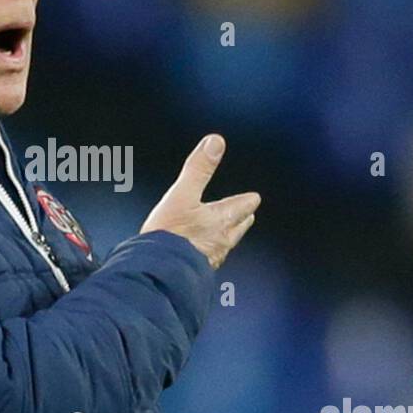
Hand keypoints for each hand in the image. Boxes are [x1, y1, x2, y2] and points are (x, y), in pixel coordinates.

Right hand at [140, 134, 259, 268]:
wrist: (159, 270)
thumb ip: (199, 169)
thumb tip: (216, 142)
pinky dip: (210, 250)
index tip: (253, 198)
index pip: (244, 206)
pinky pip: (210, 258)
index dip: (248, 200)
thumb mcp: (182, 194)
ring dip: (227, 235)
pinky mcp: (198, 271)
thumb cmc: (171, 232)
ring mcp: (212, 257)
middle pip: (239, 226)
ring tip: (225, 231)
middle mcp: (223, 239)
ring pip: (227, 243)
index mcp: (223, 219)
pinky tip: (203, 252)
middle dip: (242, 218)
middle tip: (245, 214)